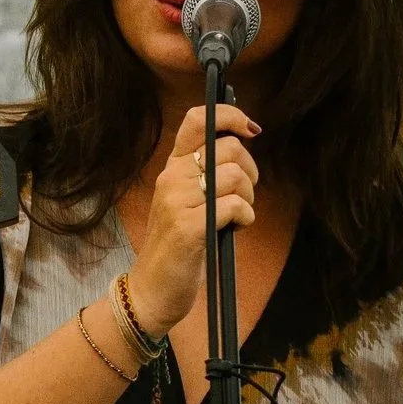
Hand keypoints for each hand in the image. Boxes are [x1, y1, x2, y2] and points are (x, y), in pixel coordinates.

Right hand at [127, 105, 260, 332]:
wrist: (152, 288)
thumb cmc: (177, 245)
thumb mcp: (187, 200)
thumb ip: (207, 173)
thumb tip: (242, 143)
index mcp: (171, 168)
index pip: (197, 120)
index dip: (229, 115)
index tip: (250, 129)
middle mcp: (171, 178)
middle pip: (228, 148)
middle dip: (250, 170)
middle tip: (243, 194)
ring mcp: (177, 201)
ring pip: (234, 177)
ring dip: (248, 198)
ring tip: (237, 216)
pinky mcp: (189, 227)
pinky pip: (235, 206)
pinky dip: (245, 217)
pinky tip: (234, 229)